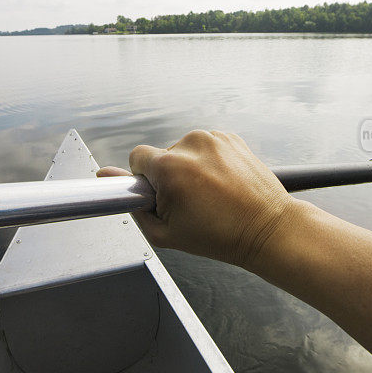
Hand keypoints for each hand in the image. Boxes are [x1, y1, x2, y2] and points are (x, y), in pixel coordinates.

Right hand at [97, 130, 299, 266]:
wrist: (266, 228)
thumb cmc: (218, 235)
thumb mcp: (163, 232)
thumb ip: (130, 204)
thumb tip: (105, 176)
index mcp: (170, 167)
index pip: (137, 157)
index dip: (144, 179)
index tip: (158, 194)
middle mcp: (191, 144)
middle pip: (162, 155)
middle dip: (168, 176)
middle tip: (188, 203)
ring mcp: (214, 138)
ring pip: (184, 150)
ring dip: (190, 168)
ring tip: (209, 195)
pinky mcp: (230, 137)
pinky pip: (206, 146)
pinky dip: (209, 162)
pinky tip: (221, 184)